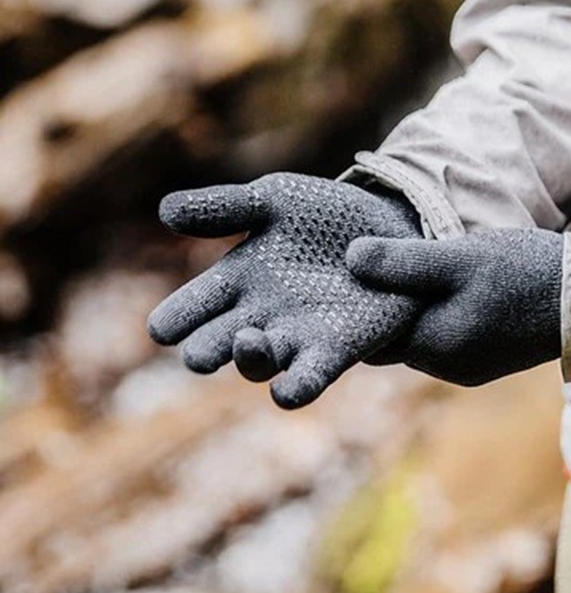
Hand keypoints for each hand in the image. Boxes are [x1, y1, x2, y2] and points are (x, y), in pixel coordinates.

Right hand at [147, 173, 421, 408]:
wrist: (386, 230)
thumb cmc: (320, 216)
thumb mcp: (273, 201)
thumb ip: (225, 206)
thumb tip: (164, 210)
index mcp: (235, 280)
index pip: (193, 306)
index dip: (176, 319)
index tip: (162, 329)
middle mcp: (257, 316)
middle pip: (217, 343)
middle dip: (205, 350)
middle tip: (198, 353)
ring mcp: (294, 337)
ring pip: (258, 364)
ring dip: (249, 359)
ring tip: (248, 339)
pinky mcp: (336, 349)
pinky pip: (308, 379)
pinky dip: (295, 388)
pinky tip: (286, 391)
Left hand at [346, 229, 562, 384]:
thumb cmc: (524, 274)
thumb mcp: (458, 258)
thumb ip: (402, 263)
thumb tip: (350, 259)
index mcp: (434, 347)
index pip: (371, 338)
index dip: (358, 307)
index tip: (353, 273)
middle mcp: (446, 367)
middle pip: (395, 341)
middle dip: (384, 309)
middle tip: (380, 266)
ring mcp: (469, 367)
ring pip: (421, 339)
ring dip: (414, 311)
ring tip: (412, 271)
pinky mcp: (488, 359)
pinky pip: (446, 339)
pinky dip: (438, 317)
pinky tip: (445, 287)